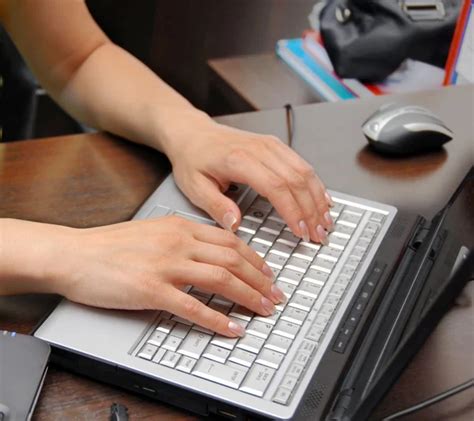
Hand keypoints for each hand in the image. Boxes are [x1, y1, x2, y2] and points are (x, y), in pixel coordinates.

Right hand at [41, 217, 284, 336]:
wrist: (75, 254)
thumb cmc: (110, 245)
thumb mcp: (153, 231)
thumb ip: (182, 239)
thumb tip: (207, 252)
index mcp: (180, 227)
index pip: (230, 241)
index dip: (255, 259)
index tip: (267, 273)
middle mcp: (178, 243)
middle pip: (233, 260)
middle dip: (260, 279)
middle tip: (275, 294)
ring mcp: (166, 266)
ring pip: (221, 280)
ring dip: (248, 297)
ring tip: (264, 310)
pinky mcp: (152, 290)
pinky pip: (193, 307)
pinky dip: (217, 320)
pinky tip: (232, 329)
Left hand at [162, 112, 333, 243]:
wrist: (193, 133)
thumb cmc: (193, 159)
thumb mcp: (194, 187)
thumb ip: (216, 206)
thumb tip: (236, 225)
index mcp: (239, 160)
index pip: (276, 186)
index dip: (292, 211)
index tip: (300, 232)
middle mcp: (259, 148)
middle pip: (296, 179)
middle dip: (311, 210)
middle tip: (318, 235)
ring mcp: (270, 144)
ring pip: (304, 171)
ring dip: (318, 198)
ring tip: (325, 222)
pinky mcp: (275, 145)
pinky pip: (302, 163)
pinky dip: (315, 183)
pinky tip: (323, 199)